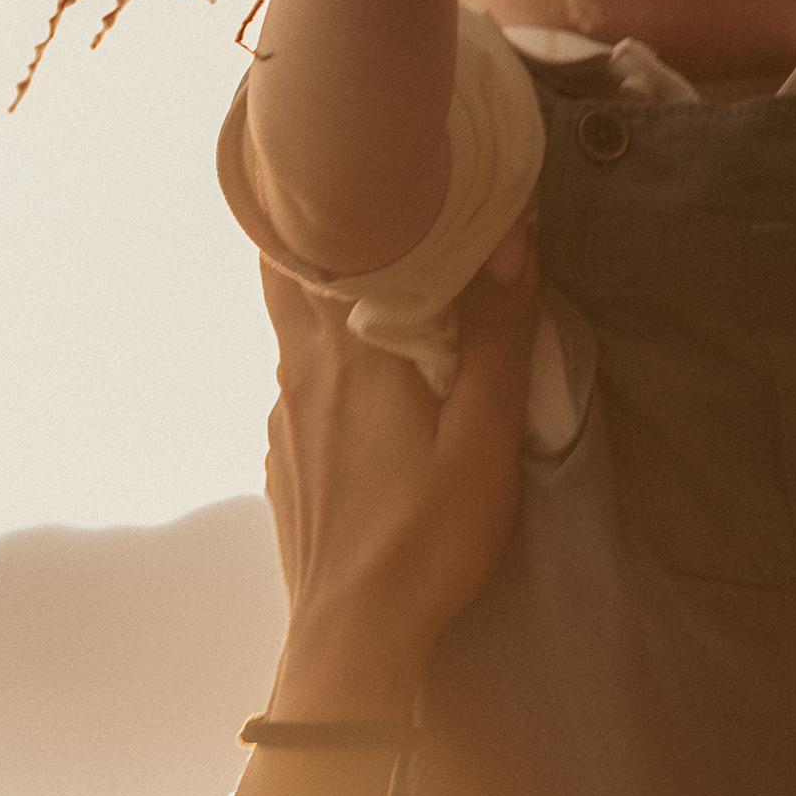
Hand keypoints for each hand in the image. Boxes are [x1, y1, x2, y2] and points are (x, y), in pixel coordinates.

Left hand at [261, 229, 540, 716]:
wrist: (353, 640)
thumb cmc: (424, 541)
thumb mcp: (482, 438)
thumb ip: (494, 336)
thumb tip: (511, 237)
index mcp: (347, 353)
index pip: (314, 240)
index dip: (331, 190)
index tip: (368, 156)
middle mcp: (300, 373)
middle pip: (292, 273)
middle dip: (326, 232)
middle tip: (370, 201)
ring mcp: (284, 419)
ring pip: (298, 331)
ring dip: (334, 300)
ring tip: (387, 287)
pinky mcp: (286, 462)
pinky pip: (304, 386)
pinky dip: (333, 363)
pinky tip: (376, 390)